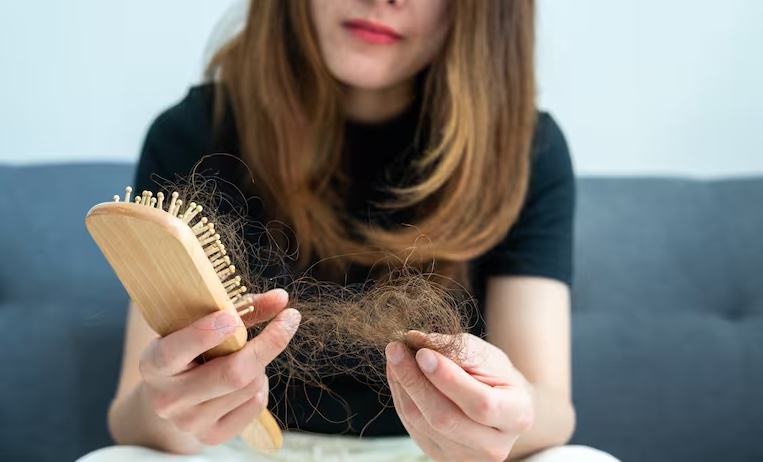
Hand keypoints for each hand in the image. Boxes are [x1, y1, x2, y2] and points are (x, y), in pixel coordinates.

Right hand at [138, 289, 299, 445]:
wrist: (170, 394)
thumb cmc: (189, 348)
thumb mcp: (201, 323)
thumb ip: (240, 309)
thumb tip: (282, 299)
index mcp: (154, 364)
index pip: (175, 351)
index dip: (205, 334)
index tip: (233, 317)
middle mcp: (168, 399)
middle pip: (231, 374)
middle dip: (266, 344)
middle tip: (289, 318)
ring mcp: (190, 423)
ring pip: (249, 386)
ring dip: (260, 365)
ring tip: (245, 356)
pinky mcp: (212, 436)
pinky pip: (256, 405)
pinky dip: (260, 386)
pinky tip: (245, 380)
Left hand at [386, 332, 533, 461]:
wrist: (500, 405)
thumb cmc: (496, 376)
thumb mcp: (487, 356)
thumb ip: (456, 350)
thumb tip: (416, 340)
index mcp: (517, 416)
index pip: (480, 404)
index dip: (448, 379)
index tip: (423, 353)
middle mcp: (494, 446)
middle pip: (445, 418)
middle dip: (415, 381)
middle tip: (396, 349)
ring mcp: (465, 457)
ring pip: (422, 423)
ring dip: (403, 386)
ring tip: (395, 357)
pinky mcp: (441, 456)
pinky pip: (412, 427)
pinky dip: (401, 397)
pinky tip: (398, 375)